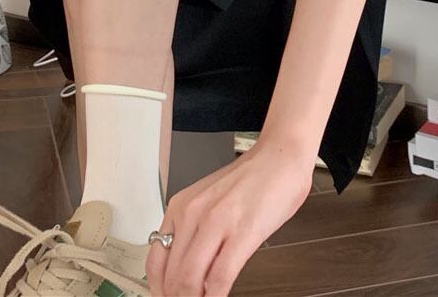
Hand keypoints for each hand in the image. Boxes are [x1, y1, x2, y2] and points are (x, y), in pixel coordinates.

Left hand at [146, 139, 312, 295]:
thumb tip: (187, 272)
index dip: (160, 289)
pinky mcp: (242, 231)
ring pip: (190, 280)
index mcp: (182, 206)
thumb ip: (196, 232)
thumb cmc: (252, 179)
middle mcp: (193, 213)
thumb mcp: (210, 202)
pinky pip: (220, 277)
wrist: (281, 155)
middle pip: (172, 275)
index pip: (156, 261)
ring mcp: (217, 222)